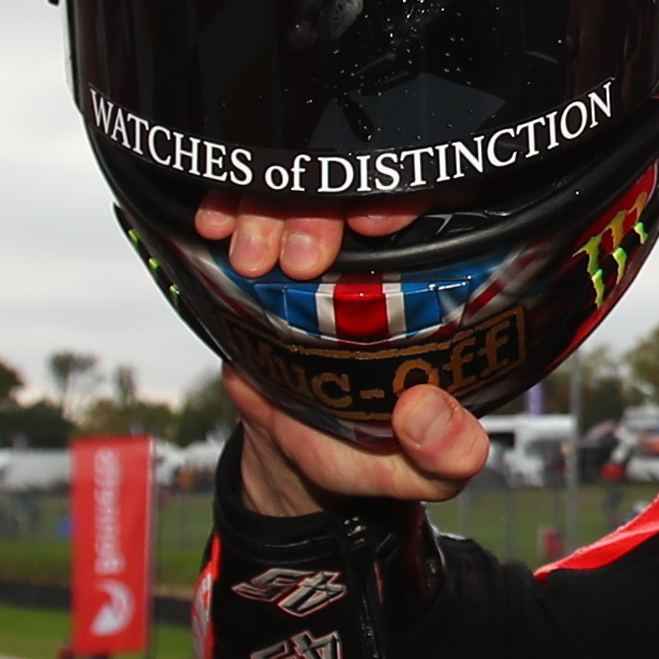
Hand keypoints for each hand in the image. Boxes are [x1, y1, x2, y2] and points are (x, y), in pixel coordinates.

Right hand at [190, 201, 483, 515]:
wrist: (290, 448)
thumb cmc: (371, 448)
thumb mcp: (421, 470)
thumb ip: (446, 454)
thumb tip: (424, 411)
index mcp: (437, 284)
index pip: (443, 203)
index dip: (411, 194)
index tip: (376, 222)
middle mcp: (379, 253)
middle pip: (355, 188)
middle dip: (320, 210)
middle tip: (300, 257)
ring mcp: (314, 246)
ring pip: (293, 189)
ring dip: (266, 209)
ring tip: (254, 259)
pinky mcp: (259, 253)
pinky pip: (239, 207)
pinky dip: (222, 207)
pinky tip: (213, 229)